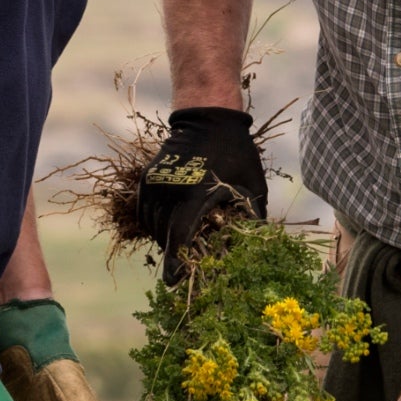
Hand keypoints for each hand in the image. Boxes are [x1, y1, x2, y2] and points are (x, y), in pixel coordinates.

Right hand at [136, 107, 266, 264]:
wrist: (207, 117)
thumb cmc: (235, 152)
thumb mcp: (250, 186)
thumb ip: (250, 218)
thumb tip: (256, 247)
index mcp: (193, 196)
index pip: (178, 239)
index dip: (176, 264)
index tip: (174, 283)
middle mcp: (168, 191)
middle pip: (165, 236)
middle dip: (175, 253)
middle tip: (187, 265)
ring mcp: (154, 184)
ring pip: (152, 226)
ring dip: (165, 239)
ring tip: (180, 245)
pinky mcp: (146, 179)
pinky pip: (145, 212)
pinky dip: (154, 225)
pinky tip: (168, 228)